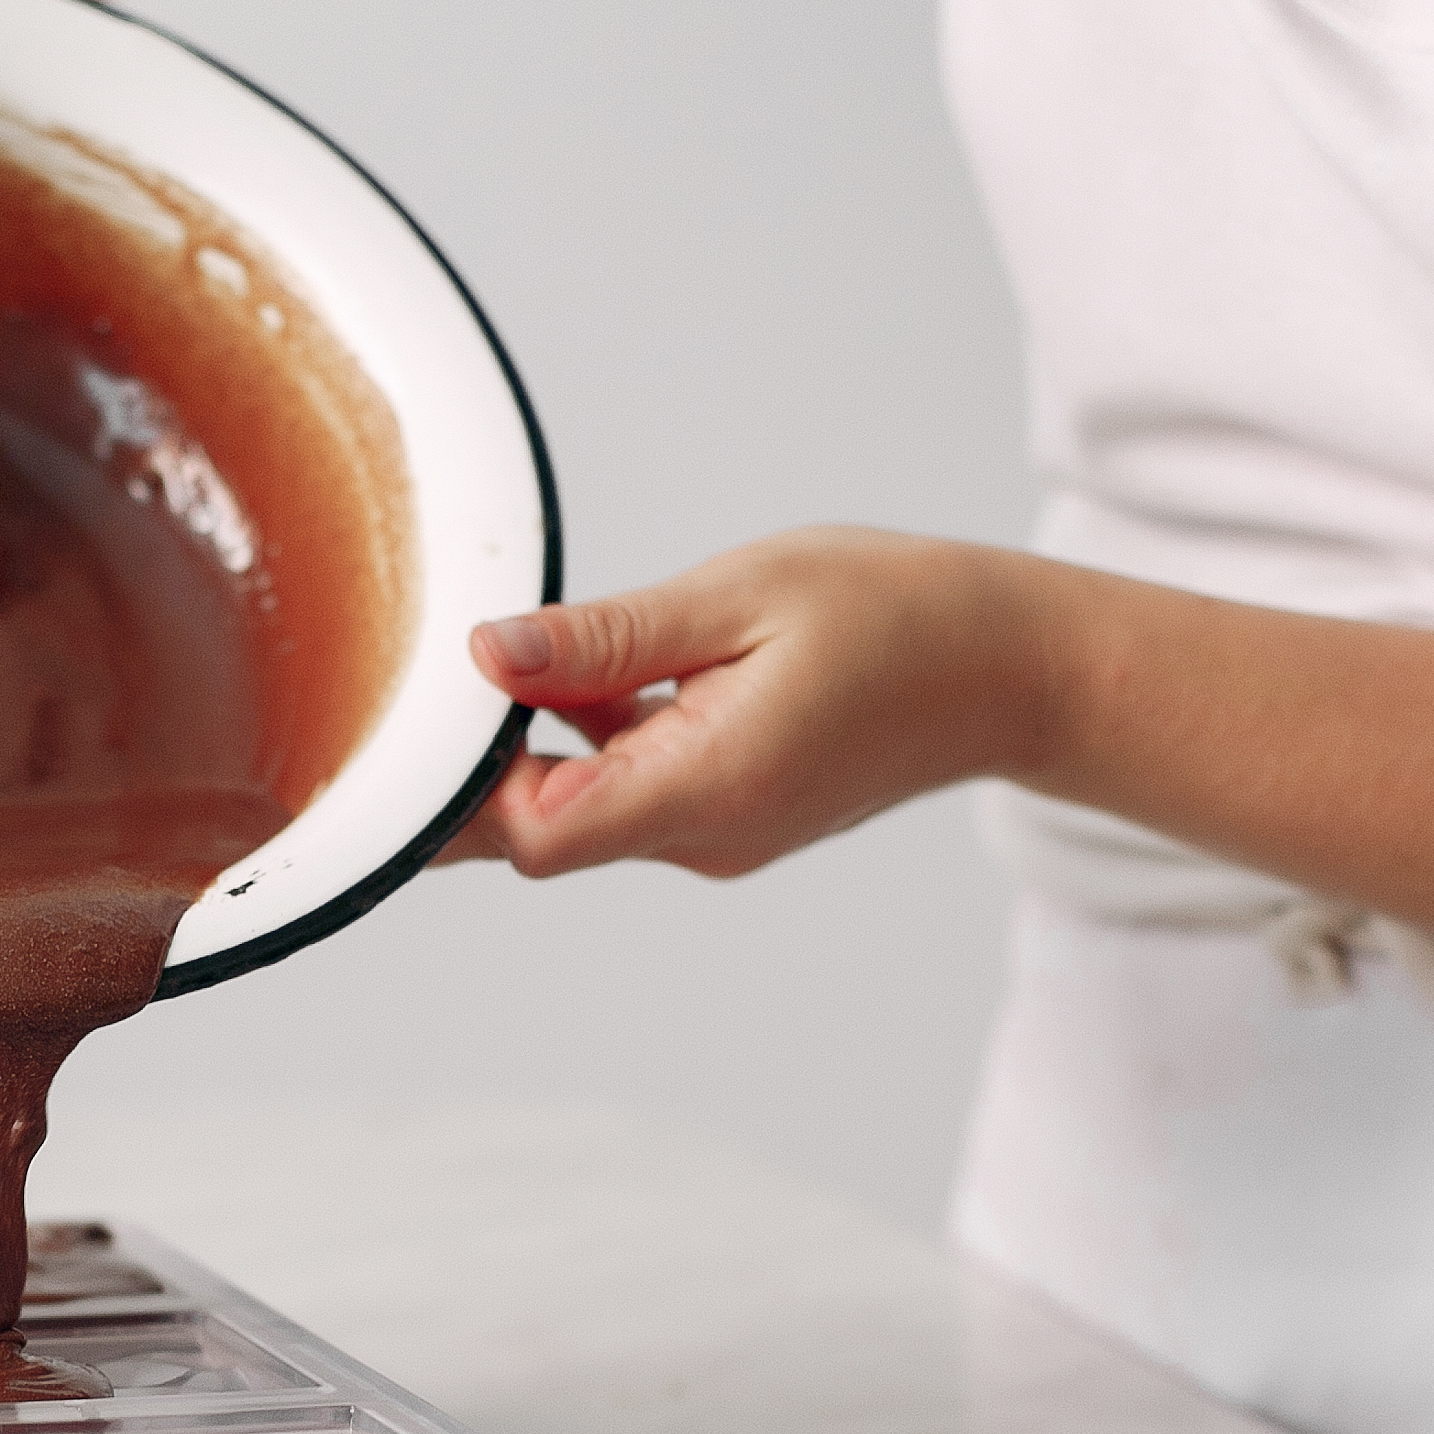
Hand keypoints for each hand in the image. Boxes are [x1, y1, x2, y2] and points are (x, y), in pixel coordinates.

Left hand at [436, 530, 1055, 877]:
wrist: (1009, 670)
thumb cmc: (898, 616)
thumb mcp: (740, 596)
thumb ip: (607, 638)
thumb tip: (488, 654)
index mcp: (706, 789)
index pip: (534, 831)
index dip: (461, 783)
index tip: (426, 709)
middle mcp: (702, 837)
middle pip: (538, 833)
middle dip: (472, 769)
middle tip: (424, 684)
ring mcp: (713, 835)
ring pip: (576, 809)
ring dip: (531, 744)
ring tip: (516, 657)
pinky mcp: (723, 813)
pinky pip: (623, 789)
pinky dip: (587, 737)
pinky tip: (589, 671)